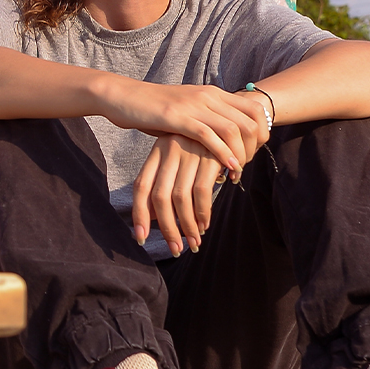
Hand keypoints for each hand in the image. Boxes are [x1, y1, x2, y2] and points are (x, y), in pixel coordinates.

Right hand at [99, 80, 269, 178]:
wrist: (123, 97)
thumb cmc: (153, 109)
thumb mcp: (186, 110)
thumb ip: (205, 119)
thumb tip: (223, 139)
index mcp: (213, 93)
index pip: (254, 109)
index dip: (262, 133)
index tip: (254, 153)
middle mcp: (208, 96)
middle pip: (250, 121)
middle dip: (254, 148)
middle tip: (246, 167)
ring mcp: (193, 105)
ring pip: (233, 129)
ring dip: (240, 154)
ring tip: (237, 173)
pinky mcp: (178, 117)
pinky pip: (209, 135)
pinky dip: (222, 153)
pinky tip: (227, 168)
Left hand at [131, 133, 223, 256]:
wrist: (231, 120)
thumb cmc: (200, 149)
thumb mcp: (178, 161)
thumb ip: (163, 185)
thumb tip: (151, 219)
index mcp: (157, 151)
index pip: (140, 186)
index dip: (139, 214)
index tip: (141, 238)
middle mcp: (169, 149)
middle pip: (159, 196)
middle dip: (166, 227)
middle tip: (175, 248)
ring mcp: (189, 151)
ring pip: (180, 197)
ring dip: (187, 225)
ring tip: (193, 242)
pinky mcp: (210, 155)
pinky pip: (201, 191)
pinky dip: (202, 212)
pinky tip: (204, 225)